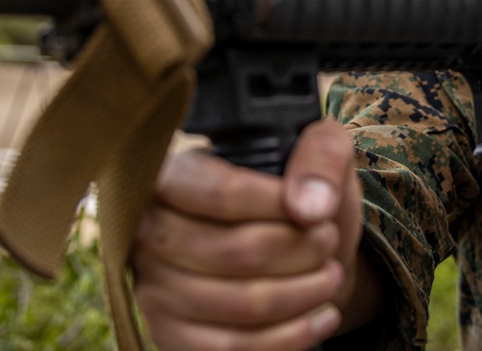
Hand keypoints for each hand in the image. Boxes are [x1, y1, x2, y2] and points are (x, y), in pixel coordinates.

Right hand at [132, 118, 362, 350]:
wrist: (292, 248)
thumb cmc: (299, 193)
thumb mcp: (320, 151)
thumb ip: (320, 158)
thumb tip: (311, 207)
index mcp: (175, 175)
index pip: (222, 193)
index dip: (280, 207)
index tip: (320, 214)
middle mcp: (150, 232)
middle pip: (236, 252)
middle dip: (302, 252)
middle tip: (330, 242)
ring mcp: (154, 288)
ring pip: (240, 305)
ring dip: (303, 294)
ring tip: (331, 277)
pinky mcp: (171, 335)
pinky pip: (232, 348)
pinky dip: (290, 337)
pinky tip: (321, 316)